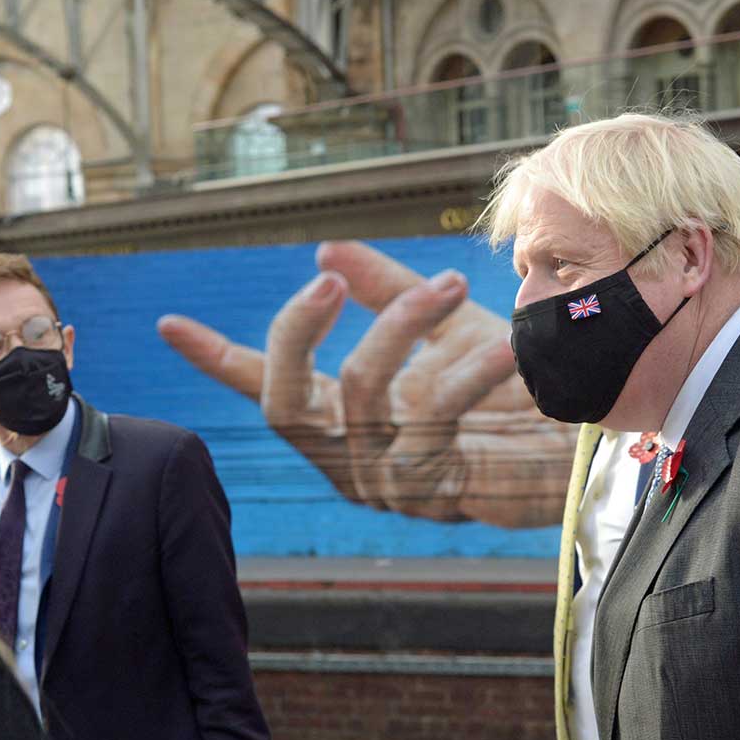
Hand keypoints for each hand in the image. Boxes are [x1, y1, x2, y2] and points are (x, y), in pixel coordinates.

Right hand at [159, 240, 572, 527]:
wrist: (571, 453)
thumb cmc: (502, 389)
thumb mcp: (441, 330)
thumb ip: (386, 290)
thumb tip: (325, 247)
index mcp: (338, 420)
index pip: (261, 388)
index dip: (215, 358)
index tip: (168, 323)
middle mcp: (345, 455)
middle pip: (283, 401)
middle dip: (299, 332)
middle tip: (331, 278)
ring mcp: (382, 480)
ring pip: (361, 391)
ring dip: (402, 326)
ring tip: (447, 284)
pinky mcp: (429, 492)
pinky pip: (434, 413)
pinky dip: (468, 368)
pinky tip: (504, 342)